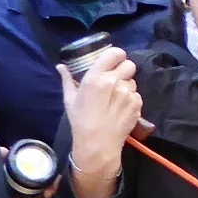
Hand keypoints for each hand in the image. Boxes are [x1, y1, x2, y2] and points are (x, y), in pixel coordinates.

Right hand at [59, 53, 142, 169]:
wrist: (97, 144)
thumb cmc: (80, 120)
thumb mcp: (70, 99)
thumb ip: (67, 79)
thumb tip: (61, 66)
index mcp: (96, 76)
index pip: (116, 53)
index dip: (117, 56)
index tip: (114, 61)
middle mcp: (114, 81)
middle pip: (129, 64)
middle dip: (124, 70)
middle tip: (116, 80)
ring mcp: (128, 93)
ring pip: (133, 81)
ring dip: (126, 86)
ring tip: (116, 98)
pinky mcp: (137, 104)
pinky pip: (136, 95)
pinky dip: (131, 99)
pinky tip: (121, 108)